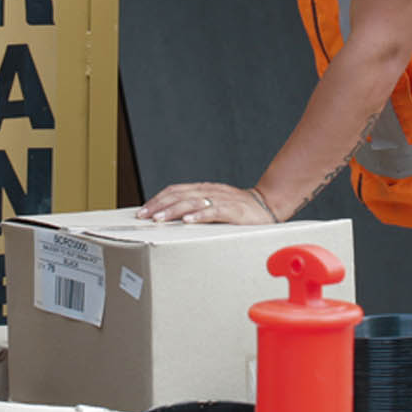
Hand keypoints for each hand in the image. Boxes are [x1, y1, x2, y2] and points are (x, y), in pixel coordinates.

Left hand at [136, 182, 281, 225]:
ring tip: (159, 219)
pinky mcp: (235, 211)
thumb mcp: (214, 207)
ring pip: (193, 201)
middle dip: (159, 205)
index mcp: (204, 190)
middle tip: (144, 216)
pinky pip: (215, 211)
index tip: (142, 211)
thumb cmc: (239, 210)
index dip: (158, 199)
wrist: (269, 205)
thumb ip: (196, 210)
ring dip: (173, 210)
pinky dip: (200, 215)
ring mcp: (223, 200)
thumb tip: (171, 221)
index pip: (175, 190)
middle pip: (179, 194)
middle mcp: (210, 191)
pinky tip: (188, 221)